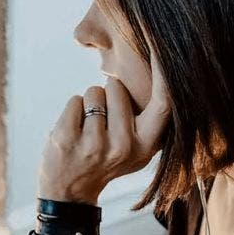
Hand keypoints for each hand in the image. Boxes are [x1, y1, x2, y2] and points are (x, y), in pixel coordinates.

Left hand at [37, 52, 168, 204]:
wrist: (69, 193)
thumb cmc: (106, 160)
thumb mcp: (137, 147)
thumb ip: (150, 118)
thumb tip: (164, 70)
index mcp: (147, 145)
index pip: (164, 101)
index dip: (165, 70)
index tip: (164, 41)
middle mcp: (124, 146)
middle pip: (117, 86)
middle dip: (108, 93)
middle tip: (103, 125)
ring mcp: (95, 144)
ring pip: (95, 91)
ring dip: (89, 104)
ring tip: (88, 130)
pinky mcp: (68, 140)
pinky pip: (75, 100)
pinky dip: (72, 110)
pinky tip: (73, 133)